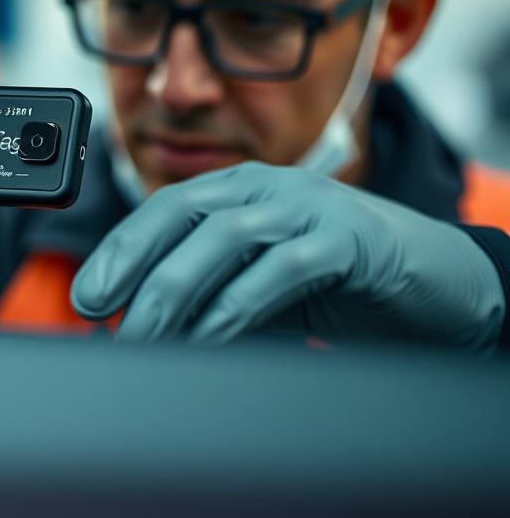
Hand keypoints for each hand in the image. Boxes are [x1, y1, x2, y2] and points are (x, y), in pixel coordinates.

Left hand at [71, 162, 504, 349]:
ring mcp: (308, 206)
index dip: (119, 250)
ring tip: (144, 335)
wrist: (438, 285)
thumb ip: (212, 294)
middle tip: (100, 318)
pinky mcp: (347, 239)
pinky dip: (237, 306)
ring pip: (222, 238)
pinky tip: (207, 339)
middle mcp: (268, 187)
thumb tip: (143, 330)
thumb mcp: (260, 284)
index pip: (163, 210)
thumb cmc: (338, 283)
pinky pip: (279, 268)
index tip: (87, 298)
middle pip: (182, 217)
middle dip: (133, 268)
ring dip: (174, 291)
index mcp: (241, 190)